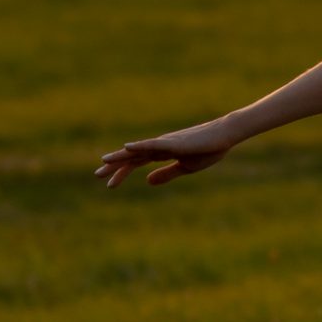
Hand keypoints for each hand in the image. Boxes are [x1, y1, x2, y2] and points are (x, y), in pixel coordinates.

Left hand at [94, 118, 237, 188]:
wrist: (224, 137)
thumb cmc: (208, 150)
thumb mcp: (185, 168)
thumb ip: (166, 174)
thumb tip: (147, 182)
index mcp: (161, 153)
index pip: (136, 163)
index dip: (121, 172)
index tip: (108, 185)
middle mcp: (159, 146)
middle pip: (132, 157)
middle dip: (114, 166)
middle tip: (97, 176)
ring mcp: (165, 142)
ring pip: (138, 150)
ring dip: (120, 156)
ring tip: (104, 162)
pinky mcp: (173, 142)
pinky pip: (153, 144)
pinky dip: (139, 146)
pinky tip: (127, 147)